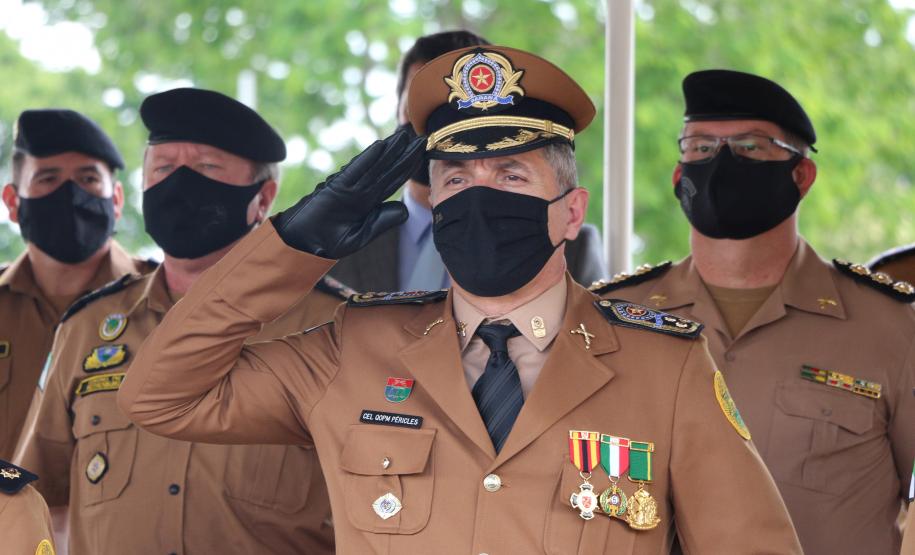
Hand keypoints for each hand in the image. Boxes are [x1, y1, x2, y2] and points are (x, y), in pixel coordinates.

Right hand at [273, 128, 424, 258]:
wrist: (303, 245)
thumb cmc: (328, 243)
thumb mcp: (360, 236)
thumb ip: (381, 222)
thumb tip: (405, 210)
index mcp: (368, 204)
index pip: (392, 182)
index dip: (407, 168)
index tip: (421, 154)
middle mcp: (361, 192)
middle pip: (387, 169)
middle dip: (404, 154)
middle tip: (420, 137)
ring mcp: (349, 187)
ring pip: (374, 166)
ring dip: (390, 150)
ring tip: (404, 135)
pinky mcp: (336, 187)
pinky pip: (356, 171)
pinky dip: (368, 158)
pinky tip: (381, 146)